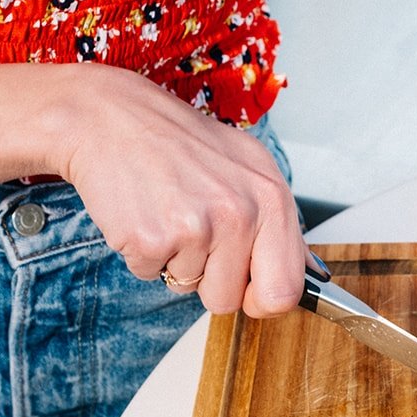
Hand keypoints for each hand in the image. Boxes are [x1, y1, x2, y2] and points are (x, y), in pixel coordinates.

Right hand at [59, 66, 308, 316]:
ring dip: (173, 260)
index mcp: (272, 197)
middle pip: (230, 300)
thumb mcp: (247, 166)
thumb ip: (276, 220)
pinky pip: (149, 274)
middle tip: (194, 236)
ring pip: (187, 287)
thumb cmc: (179, 141)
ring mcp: (196, 227)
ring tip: (167, 211)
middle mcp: (240, 213)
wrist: (111, 116)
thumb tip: (306, 272)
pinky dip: (141, 252)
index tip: (247, 290)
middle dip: (209, 283)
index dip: (262, 300)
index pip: (287, 289)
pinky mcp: (151, 239)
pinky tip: (143, 212)